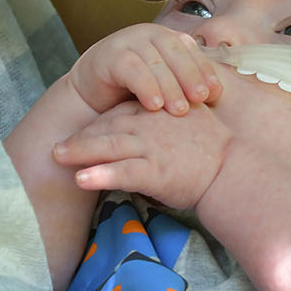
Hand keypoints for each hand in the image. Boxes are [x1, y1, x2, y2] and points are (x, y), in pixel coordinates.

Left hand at [54, 101, 234, 210]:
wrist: (234, 172)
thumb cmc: (214, 150)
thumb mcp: (192, 120)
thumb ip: (169, 116)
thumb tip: (155, 117)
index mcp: (159, 111)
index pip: (120, 112)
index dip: (97, 124)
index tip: (81, 133)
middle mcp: (151, 125)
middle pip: (107, 126)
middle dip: (80, 137)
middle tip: (57, 147)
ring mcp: (152, 147)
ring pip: (109, 145)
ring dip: (80, 151)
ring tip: (57, 156)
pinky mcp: (156, 171)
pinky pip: (122, 171)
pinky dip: (100, 174)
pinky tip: (81, 179)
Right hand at [68, 23, 220, 115]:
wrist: (92, 97)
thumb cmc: (133, 94)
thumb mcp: (163, 86)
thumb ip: (185, 85)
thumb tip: (217, 95)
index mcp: (166, 38)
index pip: (191, 50)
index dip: (204, 70)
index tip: (215, 93)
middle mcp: (148, 35)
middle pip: (175, 52)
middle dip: (190, 76)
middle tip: (200, 99)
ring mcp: (127, 41)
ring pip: (155, 61)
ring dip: (170, 86)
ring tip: (179, 110)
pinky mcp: (109, 55)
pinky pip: (131, 69)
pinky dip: (145, 87)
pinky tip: (154, 105)